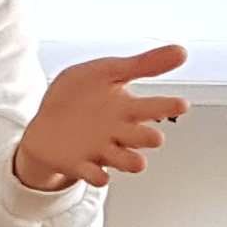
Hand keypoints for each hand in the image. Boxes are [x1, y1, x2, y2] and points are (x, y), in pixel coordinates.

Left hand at [12, 45, 190, 190]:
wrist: (44, 120)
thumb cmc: (80, 96)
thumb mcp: (108, 71)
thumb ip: (143, 64)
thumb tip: (181, 51)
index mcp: (127, 108)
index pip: (154, 107)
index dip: (168, 106)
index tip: (181, 105)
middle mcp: (119, 132)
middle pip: (141, 137)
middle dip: (148, 138)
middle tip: (155, 137)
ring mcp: (101, 150)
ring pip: (124, 160)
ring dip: (131, 161)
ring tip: (138, 163)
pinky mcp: (81, 164)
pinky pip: (93, 174)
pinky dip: (97, 175)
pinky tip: (99, 173)